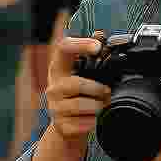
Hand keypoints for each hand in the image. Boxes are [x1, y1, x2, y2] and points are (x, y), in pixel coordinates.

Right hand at [44, 33, 110, 147]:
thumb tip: (100, 34)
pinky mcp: (61, 126)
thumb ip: (90, 56)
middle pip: (78, 83)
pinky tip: (94, 119)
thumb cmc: (76, 96)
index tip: (97, 46)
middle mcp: (53, 87)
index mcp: (58, 69)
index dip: (80, 44)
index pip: (63, 48)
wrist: (67, 126)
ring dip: (99, 106)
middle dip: (98, 89)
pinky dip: (95, 121)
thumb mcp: (80, 74)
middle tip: (107, 92)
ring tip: (102, 106)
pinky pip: (85, 123)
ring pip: (84, 105)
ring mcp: (55, 107)